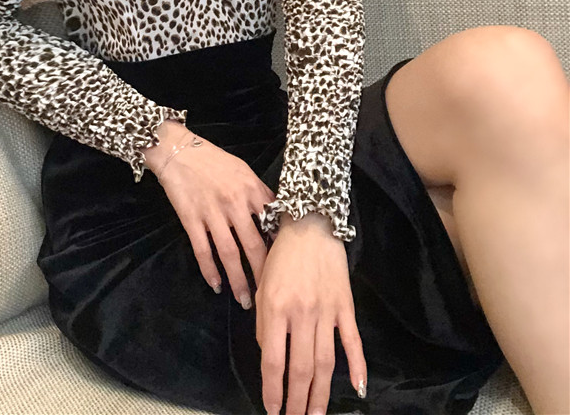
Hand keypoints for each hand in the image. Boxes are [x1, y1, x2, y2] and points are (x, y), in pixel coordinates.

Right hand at [143, 120, 276, 307]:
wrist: (178, 150)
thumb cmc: (212, 159)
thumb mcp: (243, 170)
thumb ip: (258, 193)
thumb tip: (274, 216)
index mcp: (251, 189)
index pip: (271, 224)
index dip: (280, 248)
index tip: (287, 268)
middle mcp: (234, 203)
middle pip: (253, 245)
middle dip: (262, 273)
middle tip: (269, 295)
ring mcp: (212, 213)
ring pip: (229, 253)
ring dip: (238, 280)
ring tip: (245, 300)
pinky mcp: (191, 219)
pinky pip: (202, 250)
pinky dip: (209, 270)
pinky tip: (216, 285)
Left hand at [255, 212, 366, 414]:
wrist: (311, 224)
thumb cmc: (280, 255)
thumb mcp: (262, 284)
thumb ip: (264, 321)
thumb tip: (269, 355)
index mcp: (275, 307)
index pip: (272, 359)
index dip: (272, 389)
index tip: (271, 409)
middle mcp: (301, 313)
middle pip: (300, 368)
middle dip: (297, 400)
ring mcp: (326, 311)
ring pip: (325, 362)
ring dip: (320, 394)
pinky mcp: (346, 306)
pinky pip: (353, 341)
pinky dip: (357, 365)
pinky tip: (358, 388)